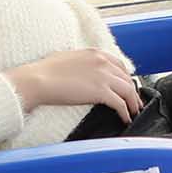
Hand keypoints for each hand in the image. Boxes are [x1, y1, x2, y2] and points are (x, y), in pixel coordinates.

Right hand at [7, 49, 140, 124]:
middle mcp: (103, 62)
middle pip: (127, 78)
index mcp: (95, 53)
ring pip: (128, 91)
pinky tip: (125, 119)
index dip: (126, 79)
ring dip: (133, 104)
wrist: (37, 80)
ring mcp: (103, 76)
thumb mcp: (69, 59)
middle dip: (133, 92)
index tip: (127, 88)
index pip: (120, 66)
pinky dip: (126, 112)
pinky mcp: (100, 92)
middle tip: (135, 103)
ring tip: (134, 113)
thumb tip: (85, 74)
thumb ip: (83, 64)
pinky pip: (121, 104)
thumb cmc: (45, 71)